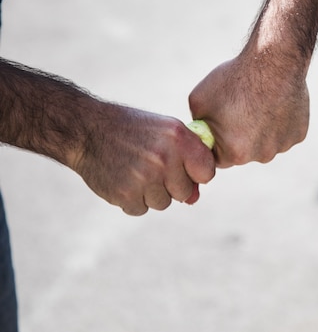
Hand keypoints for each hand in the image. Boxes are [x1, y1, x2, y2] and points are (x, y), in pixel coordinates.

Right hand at [71, 104, 214, 215]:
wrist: (88, 130)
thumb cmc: (134, 130)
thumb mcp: (166, 131)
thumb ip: (188, 160)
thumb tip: (193, 199)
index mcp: (179, 138)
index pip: (206, 173)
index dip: (196, 173)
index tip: (184, 167)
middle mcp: (164, 158)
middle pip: (184, 192)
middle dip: (172, 184)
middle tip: (152, 166)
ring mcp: (145, 178)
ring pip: (163, 203)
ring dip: (151, 192)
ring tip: (136, 170)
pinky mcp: (126, 195)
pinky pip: (141, 209)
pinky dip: (133, 199)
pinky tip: (124, 178)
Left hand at [188, 40, 309, 167]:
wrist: (275, 60)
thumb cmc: (235, 79)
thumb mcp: (199, 101)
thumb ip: (199, 124)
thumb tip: (201, 132)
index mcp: (235, 153)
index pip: (218, 159)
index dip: (215, 142)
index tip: (218, 126)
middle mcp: (261, 155)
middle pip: (244, 153)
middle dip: (239, 137)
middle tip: (239, 110)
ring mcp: (283, 146)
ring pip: (265, 143)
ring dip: (261, 130)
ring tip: (258, 104)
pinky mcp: (299, 134)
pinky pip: (283, 134)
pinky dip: (279, 123)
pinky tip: (275, 103)